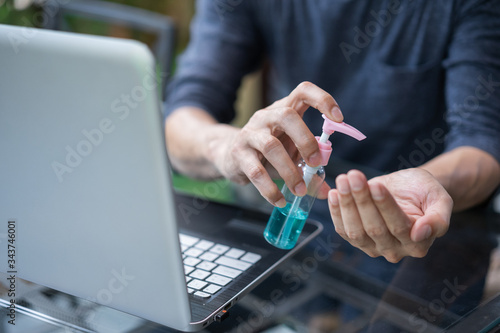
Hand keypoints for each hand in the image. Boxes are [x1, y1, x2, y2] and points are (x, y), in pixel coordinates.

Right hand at [210, 82, 342, 206]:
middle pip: (287, 115)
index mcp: (284, 110)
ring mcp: (249, 133)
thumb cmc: (267, 152)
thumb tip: (327, 191)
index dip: (323, 100)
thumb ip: (310, 170)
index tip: (339, 119)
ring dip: (289, 171)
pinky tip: (279, 200)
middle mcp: (266, 116)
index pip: (303, 91)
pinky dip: (270, 189)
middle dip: (305, 140)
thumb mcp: (291, 154)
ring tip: (300, 190)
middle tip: (316, 163)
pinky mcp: (238, 153)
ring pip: (271, 146)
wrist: (229, 156)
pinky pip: (256, 171)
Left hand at [328, 168, 452, 261]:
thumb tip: (421, 233)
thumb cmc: (425, 193)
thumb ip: (438, 219)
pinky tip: (334, 193)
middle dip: (362, 200)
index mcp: (418, 244)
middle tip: (353, 176)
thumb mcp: (440, 199)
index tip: (376, 185)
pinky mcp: (356, 240)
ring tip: (343, 180)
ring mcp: (373, 248)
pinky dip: (336, 211)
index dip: (385, 205)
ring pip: (355, 231)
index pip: (398, 226)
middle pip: (374, 228)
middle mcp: (395, 250)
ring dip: (346, 204)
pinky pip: (343, 230)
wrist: (410, 190)